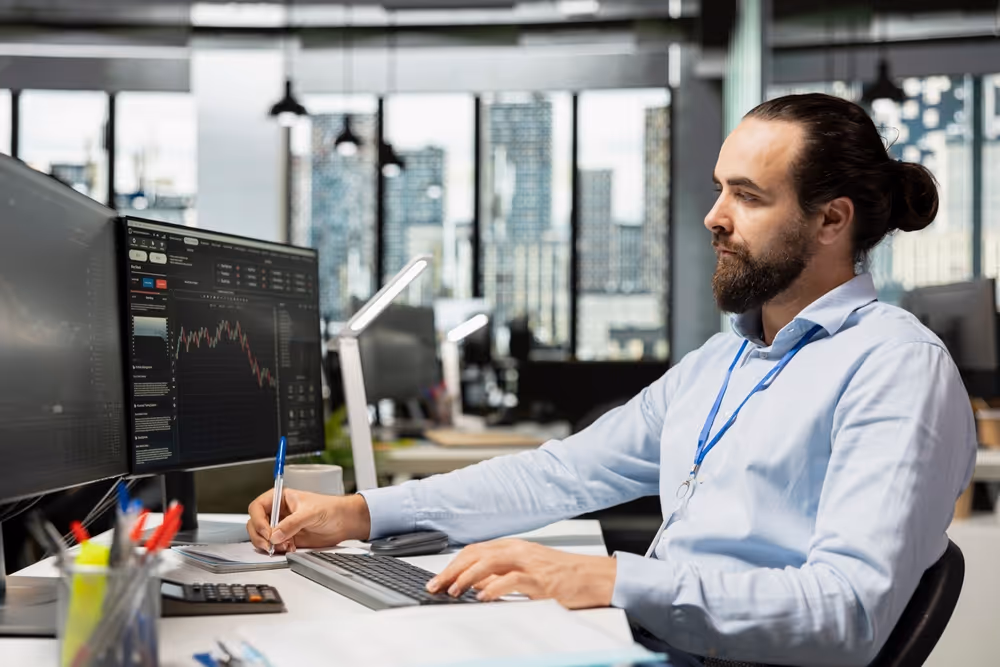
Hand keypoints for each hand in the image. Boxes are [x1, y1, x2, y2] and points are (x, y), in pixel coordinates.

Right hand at [246, 489, 370, 552]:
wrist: (344, 522)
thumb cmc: (330, 509)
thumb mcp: (310, 513)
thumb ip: (292, 523)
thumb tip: (275, 535)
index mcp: (280, 498)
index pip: (257, 507)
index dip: (258, 520)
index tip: (266, 531)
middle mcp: (278, 512)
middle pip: (255, 524)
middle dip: (260, 536)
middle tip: (270, 544)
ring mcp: (281, 526)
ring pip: (262, 537)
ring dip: (269, 545)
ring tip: (285, 546)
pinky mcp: (287, 539)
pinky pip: (274, 546)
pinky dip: (278, 550)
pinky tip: (291, 548)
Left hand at [425, 539, 616, 608]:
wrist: (593, 576)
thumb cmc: (562, 574)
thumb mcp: (526, 571)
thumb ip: (500, 576)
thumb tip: (473, 585)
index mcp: (513, 547)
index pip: (474, 551)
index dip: (453, 565)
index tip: (438, 579)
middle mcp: (518, 551)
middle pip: (476, 555)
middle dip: (452, 571)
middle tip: (436, 586)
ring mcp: (529, 563)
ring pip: (489, 563)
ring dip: (466, 578)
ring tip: (453, 591)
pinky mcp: (540, 580)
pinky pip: (511, 580)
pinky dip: (492, 589)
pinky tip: (481, 597)